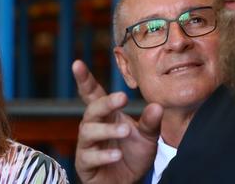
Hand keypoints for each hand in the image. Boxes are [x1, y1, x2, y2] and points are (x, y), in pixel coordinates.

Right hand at [72, 60, 162, 183]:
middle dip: (106, 103)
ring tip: (126, 132)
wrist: (128, 183)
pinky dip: (104, 155)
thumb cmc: (133, 155)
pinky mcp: (85, 163)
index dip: (84, 79)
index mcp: (106, 115)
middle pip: (92, 109)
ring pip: (89, 131)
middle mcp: (92, 126)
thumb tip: (157, 106)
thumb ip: (150, 122)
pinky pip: (89, 156)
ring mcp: (87, 145)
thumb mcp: (147, 138)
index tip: (77, 63)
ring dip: (107, 130)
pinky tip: (117, 155)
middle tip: (122, 98)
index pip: (93, 93)